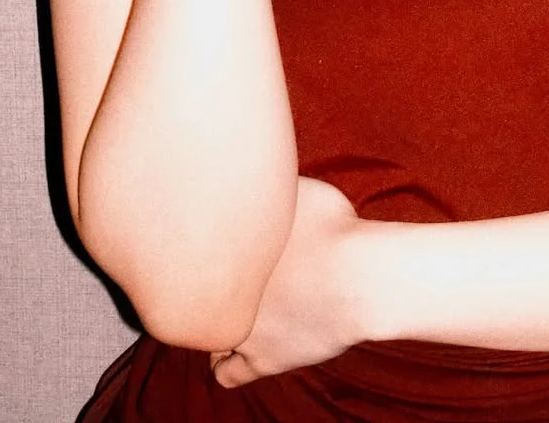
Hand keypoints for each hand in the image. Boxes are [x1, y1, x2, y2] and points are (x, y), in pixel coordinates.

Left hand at [209, 176, 365, 387]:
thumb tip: (255, 174)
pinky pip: (227, 373)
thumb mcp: (299, 189)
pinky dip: (230, 363)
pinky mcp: (262, 360)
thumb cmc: (336, 228)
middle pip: (194, 295)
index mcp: (229, 249)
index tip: (217, 248)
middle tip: (224, 280)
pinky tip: (239, 351)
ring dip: (216, 326)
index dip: (203, 252)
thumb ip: (269, 191)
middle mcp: (225, 290)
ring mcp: (240, 329)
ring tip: (234, 314)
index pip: (189, 254)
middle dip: (207, 288)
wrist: (359, 277)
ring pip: (207, 336)